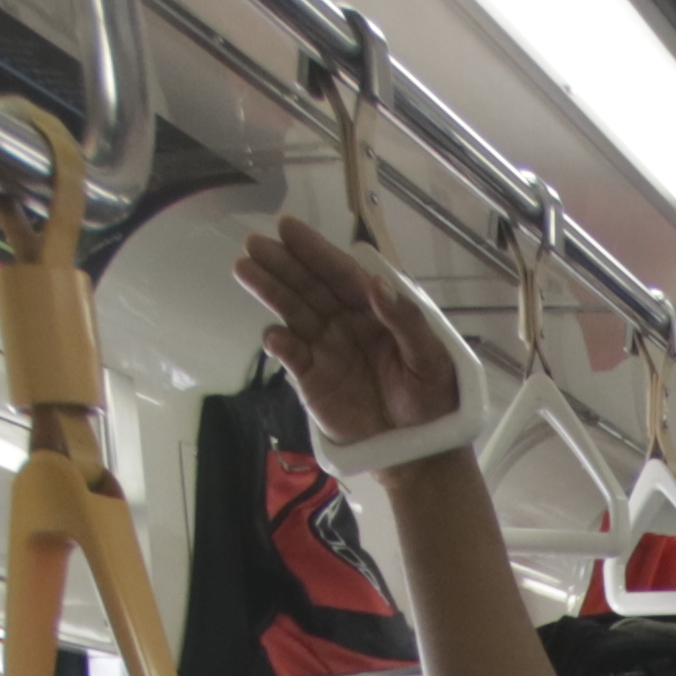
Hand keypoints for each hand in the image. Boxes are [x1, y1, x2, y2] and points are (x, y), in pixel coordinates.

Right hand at [229, 212, 469, 459]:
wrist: (418, 448)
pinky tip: (273, 335)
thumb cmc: (432, 398)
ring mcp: (325, 346)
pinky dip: (279, 343)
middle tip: (254, 243)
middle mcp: (345, 321)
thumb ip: (406, 321)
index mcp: (374, 308)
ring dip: (269, 290)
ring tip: (244, 269)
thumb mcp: (432, 359)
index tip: (287, 228)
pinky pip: (290, 353)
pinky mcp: (311, 376)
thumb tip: (376, 284)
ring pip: (292, 311)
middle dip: (282, 263)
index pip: (341, 273)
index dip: (315, 250)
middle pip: (309, 286)